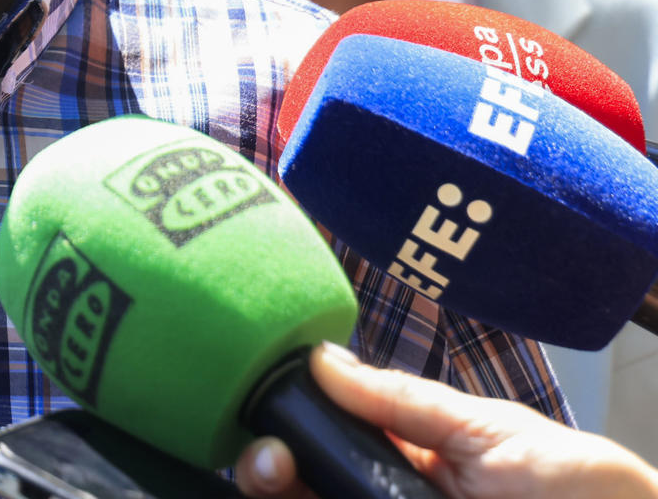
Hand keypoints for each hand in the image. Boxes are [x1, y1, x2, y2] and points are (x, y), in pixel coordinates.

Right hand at [236, 343, 657, 498]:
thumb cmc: (579, 492)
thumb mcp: (489, 429)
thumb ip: (403, 400)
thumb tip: (319, 358)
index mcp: (414, 459)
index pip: (329, 437)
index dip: (287, 422)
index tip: (263, 411)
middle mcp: (391, 498)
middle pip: (303, 485)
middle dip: (267, 466)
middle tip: (268, 461)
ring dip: (274, 489)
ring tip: (273, 476)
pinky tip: (290, 494)